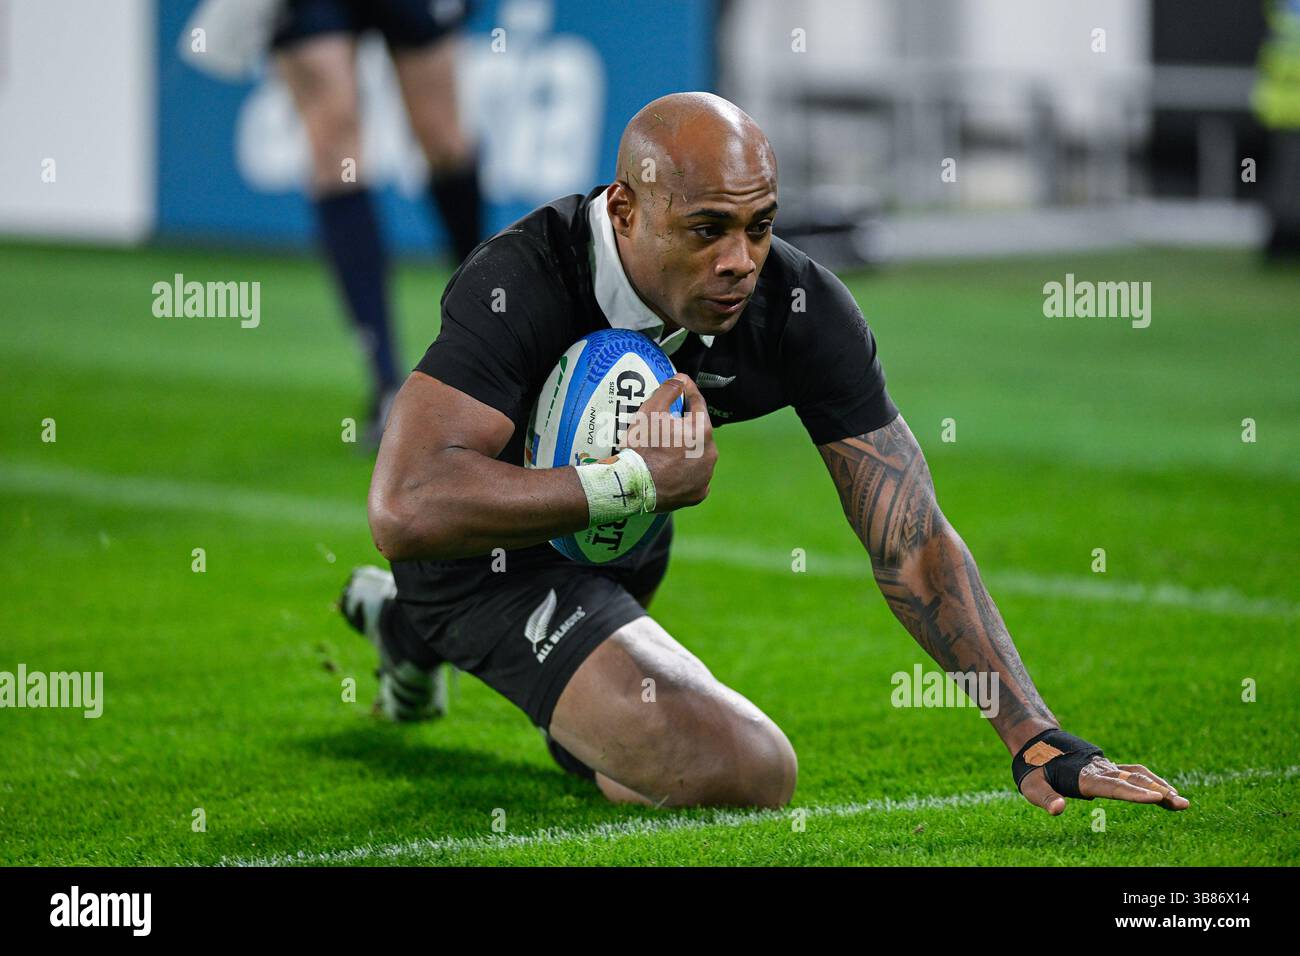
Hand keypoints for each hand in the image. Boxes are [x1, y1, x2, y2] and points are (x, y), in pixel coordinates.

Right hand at [624, 373, 716, 512]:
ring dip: (687, 452)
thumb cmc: (642, 446)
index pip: (698, 405)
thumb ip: (669, 390)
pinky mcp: (698, 494)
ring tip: (667, 452)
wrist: (632, 485)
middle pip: (699, 433)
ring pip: (698, 457)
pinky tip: (671, 472)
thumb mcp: (651, 410)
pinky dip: (685, 474)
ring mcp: (705, 476)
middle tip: (666, 428)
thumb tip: (680, 379)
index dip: (688, 394)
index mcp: (702, 430)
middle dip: (685, 428)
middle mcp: (710, 453)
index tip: (682, 387)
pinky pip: (694, 479)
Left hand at [1020, 755, 1190, 814]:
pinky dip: (1152, 781)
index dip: (1134, 793)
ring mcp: (1105, 766)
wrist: (1036, 740)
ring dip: (1160, 787)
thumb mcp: (1031, 785)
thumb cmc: (1033, 767)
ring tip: (1181, 802)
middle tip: (1183, 804)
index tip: (1156, 797)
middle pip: (1133, 781)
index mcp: (1083, 776)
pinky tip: (1165, 791)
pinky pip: (1134, 772)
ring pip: (1138, 775)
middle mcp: (1099, 769)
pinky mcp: (1108, 766)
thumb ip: (1045, 798)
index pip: (1112, 786)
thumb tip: (1058, 810)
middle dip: (1159, 792)